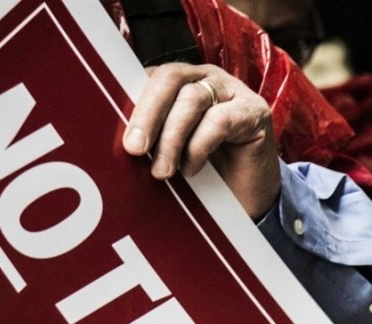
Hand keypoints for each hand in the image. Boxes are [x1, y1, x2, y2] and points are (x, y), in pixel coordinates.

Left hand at [122, 63, 280, 219]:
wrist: (245, 199)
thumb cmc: (200, 173)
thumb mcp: (166, 153)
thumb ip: (147, 138)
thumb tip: (118, 141)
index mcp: (178, 82)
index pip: (149, 77)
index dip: (132, 103)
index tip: (119, 136)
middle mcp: (204, 78)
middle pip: (169, 78)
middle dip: (147, 113)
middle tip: (135, 148)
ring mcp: (231, 90)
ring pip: (192, 99)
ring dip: (171, 138)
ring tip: (161, 171)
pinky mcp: (254, 111)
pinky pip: (219, 120)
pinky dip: (199, 147)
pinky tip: (191, 169)